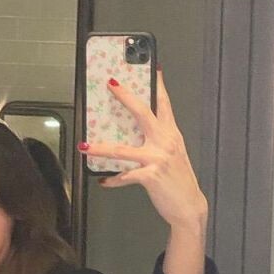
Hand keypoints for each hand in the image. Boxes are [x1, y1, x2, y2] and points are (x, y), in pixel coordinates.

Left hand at [78, 68, 207, 232]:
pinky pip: (125, 176)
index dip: (158, 85)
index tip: (153, 68)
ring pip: (123, 150)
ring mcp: (158, 158)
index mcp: (171, 134)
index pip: (164, 104)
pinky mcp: (150, 176)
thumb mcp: (171, 156)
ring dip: (100, 148)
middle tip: (111, 84)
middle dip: (126, 97)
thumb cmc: (177, 181)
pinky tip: (103, 181)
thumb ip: (157, 143)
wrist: (189, 206)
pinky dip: (113, 179)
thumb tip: (136, 137)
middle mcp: (165, 142)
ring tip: (84, 146)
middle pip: (143, 113)